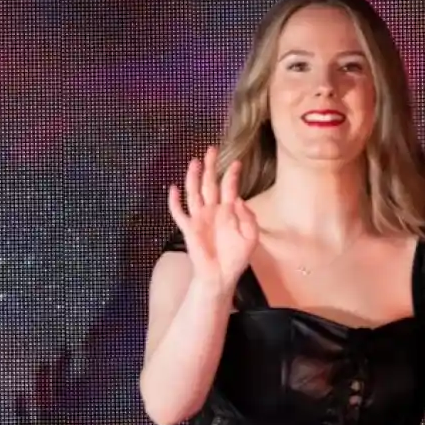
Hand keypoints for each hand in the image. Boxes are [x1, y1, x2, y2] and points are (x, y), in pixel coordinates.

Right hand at [167, 147, 257, 287]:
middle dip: (211, 167)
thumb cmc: (237, 257)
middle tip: (212, 149)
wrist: (221, 274)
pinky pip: (179, 213)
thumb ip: (247, 217)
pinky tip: (173, 189)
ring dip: (193, 177)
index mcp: (229, 211)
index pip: (229, 188)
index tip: (236, 161)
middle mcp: (213, 211)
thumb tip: (238, 200)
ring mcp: (199, 218)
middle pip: (209, 184)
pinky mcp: (188, 228)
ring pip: (194, 193)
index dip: (232, 175)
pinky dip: (175, 201)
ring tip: (194, 162)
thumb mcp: (251, 236)